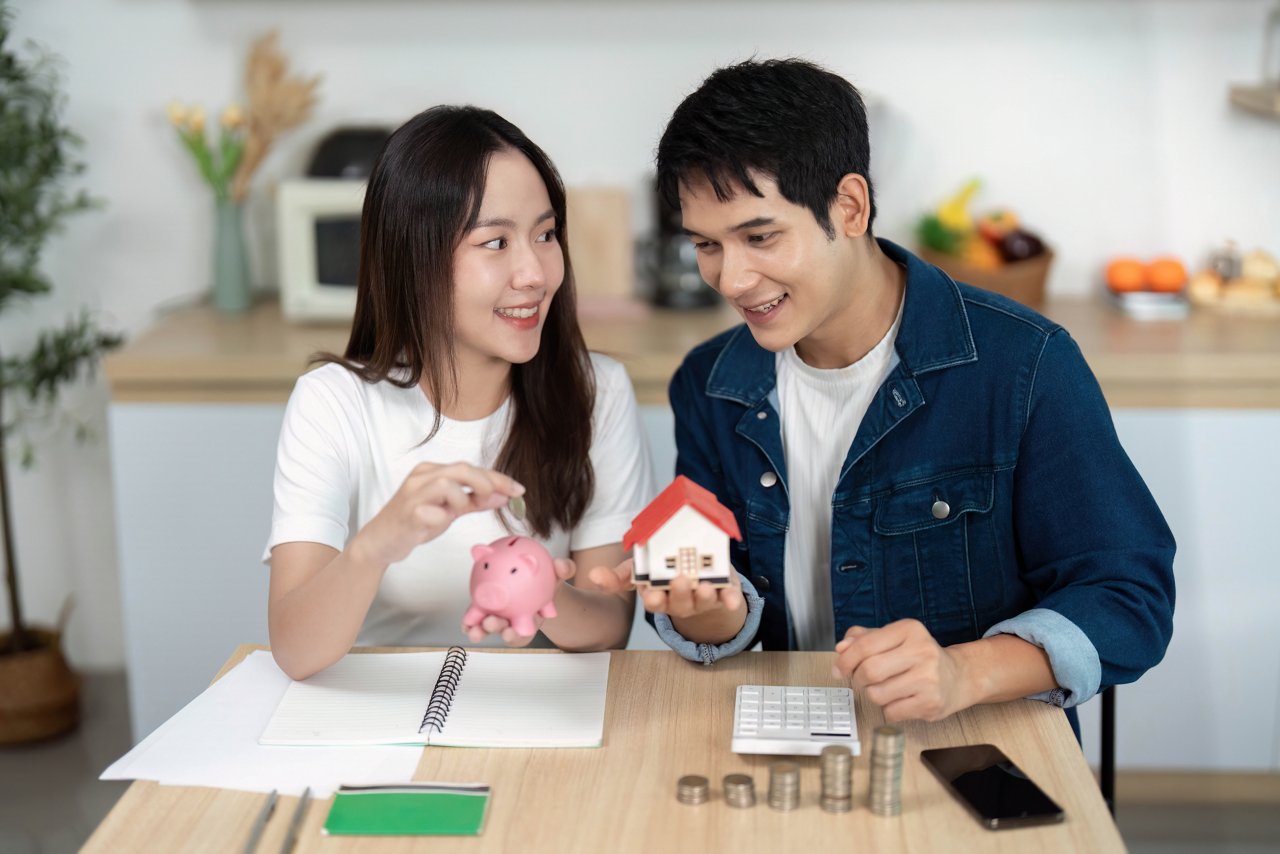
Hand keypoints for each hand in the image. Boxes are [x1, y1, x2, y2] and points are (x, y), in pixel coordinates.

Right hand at [351, 462, 522, 568]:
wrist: (380, 542)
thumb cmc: (415, 522)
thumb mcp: (450, 509)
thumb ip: (475, 501)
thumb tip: (503, 495)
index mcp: (432, 471)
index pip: (470, 468)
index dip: (497, 478)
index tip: (519, 490)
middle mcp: (422, 477)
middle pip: (461, 469)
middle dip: (487, 482)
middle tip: (502, 498)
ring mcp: (412, 494)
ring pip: (447, 484)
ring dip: (462, 499)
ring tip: (457, 513)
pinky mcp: (407, 513)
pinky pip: (432, 512)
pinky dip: (443, 518)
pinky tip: (438, 524)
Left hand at [462, 558, 575, 645]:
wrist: (537, 582)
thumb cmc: (547, 583)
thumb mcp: (557, 575)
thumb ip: (563, 570)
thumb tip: (562, 565)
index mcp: (531, 617)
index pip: (524, 630)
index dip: (515, 635)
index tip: (510, 633)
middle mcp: (514, 621)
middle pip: (504, 630)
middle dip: (496, 629)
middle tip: (490, 622)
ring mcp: (500, 617)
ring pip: (488, 627)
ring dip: (480, 630)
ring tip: (474, 628)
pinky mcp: (486, 611)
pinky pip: (477, 618)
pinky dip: (470, 621)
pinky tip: (466, 621)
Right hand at [590, 559, 745, 644]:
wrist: (700, 575)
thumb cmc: (666, 572)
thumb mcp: (641, 570)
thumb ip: (619, 575)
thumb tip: (593, 576)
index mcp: (659, 596)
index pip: (654, 602)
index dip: (654, 599)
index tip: (652, 594)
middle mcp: (680, 602)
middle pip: (679, 604)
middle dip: (679, 594)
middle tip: (680, 580)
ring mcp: (702, 600)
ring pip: (703, 603)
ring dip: (704, 597)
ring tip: (706, 587)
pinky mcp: (723, 594)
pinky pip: (728, 600)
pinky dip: (731, 600)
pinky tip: (733, 599)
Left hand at [831, 619, 968, 722]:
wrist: (957, 677)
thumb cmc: (918, 656)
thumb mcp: (893, 638)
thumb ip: (864, 638)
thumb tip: (841, 648)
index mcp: (909, 630)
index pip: (864, 645)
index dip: (845, 660)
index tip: (839, 669)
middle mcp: (922, 651)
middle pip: (869, 671)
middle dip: (858, 679)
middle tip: (862, 680)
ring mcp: (929, 679)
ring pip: (877, 694)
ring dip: (873, 694)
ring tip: (886, 688)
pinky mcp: (931, 703)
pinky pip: (891, 712)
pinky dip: (888, 709)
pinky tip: (900, 700)